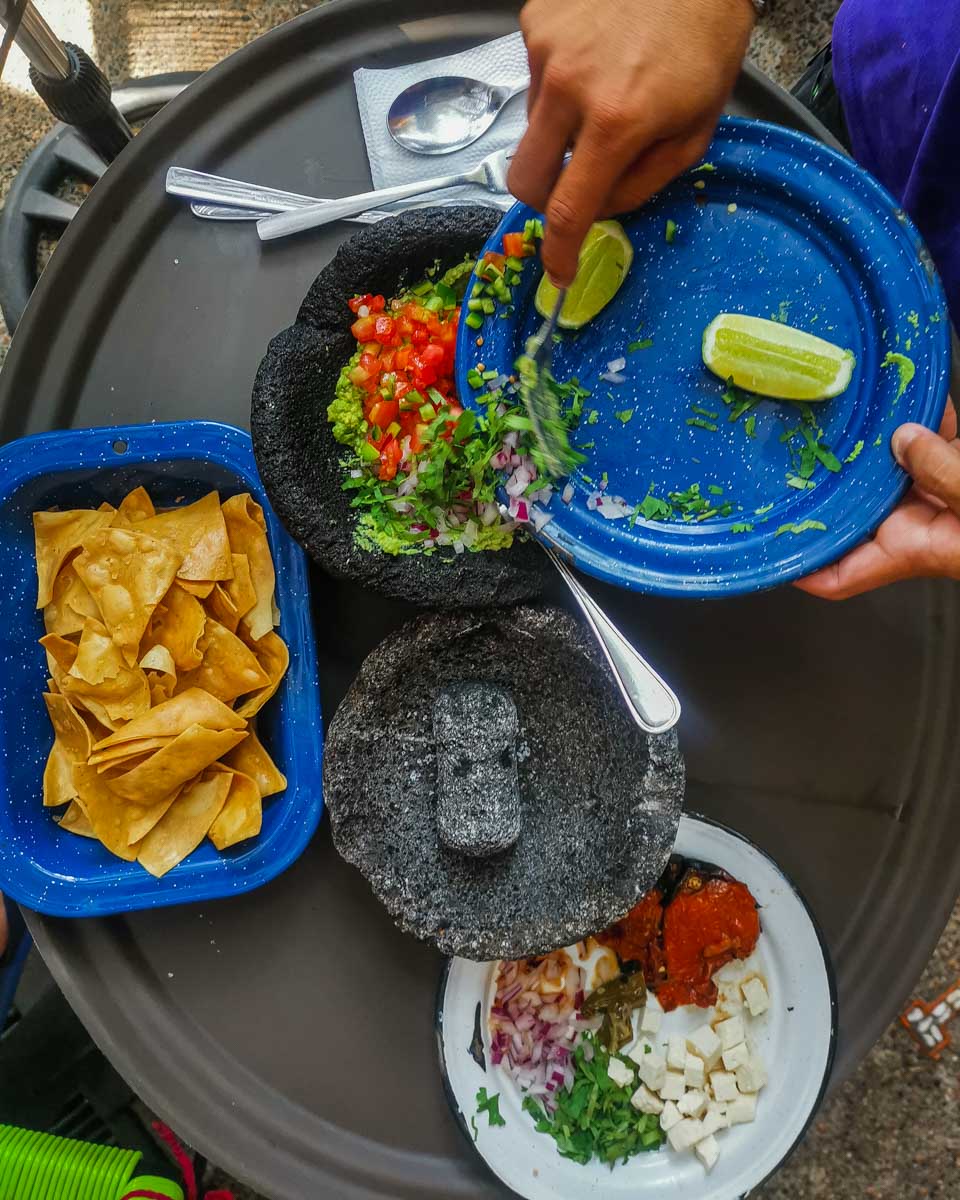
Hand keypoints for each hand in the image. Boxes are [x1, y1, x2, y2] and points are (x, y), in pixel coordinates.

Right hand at [508, 0, 755, 286]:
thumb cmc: (706, 44)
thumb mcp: (695, 130)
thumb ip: (644, 183)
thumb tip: (599, 210)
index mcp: (616, 122)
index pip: (568, 210)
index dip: (559, 251)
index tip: (557, 271)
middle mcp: (569, 87)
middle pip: (524, 177)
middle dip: (544, 195)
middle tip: (572, 186)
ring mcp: (546, 50)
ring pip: (532, 126)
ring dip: (560, 129)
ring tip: (603, 93)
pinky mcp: (535, 21)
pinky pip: (535, 77)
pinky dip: (559, 83)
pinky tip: (594, 58)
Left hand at [797, 406, 959, 599]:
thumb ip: (942, 474)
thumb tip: (905, 439)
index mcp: (910, 549)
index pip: (840, 576)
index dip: (802, 567)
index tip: (770, 545)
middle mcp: (912, 526)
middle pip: (848, 512)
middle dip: (823, 485)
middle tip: (793, 454)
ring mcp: (929, 497)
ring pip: (880, 473)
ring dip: (866, 443)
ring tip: (839, 414)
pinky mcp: (953, 469)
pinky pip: (925, 443)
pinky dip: (918, 417)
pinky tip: (904, 392)